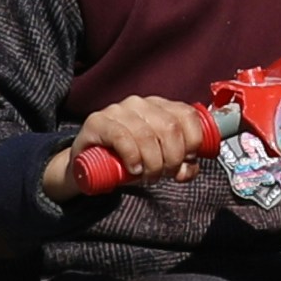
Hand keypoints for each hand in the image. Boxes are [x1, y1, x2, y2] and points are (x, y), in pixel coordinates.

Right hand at [68, 93, 212, 194]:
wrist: (87, 164)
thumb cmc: (126, 159)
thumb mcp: (158, 161)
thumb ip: (180, 164)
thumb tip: (189, 170)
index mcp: (159, 106)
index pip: (187, 115)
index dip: (193, 141)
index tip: (188, 160)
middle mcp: (139, 103)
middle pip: (170, 127)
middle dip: (173, 158)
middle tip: (164, 174)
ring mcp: (117, 110)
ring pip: (147, 135)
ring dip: (153, 163)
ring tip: (148, 176)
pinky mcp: (97, 122)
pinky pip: (121, 137)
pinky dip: (132, 156)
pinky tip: (133, 169)